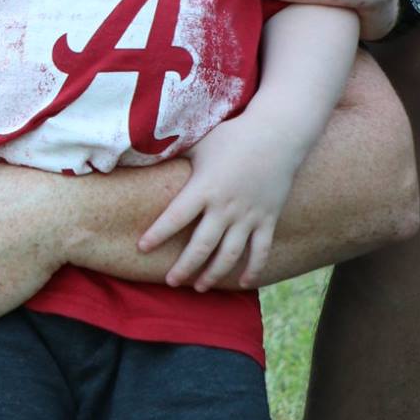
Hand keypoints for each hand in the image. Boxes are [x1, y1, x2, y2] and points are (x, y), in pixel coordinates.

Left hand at [139, 114, 297, 289]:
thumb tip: (142, 154)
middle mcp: (225, 207)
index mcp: (204, 187)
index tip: (141, 248)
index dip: (156, 235)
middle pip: (201, 247)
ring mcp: (249, 215)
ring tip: (200, 287)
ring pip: (229, 255)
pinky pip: (261, 251)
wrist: (278, 132)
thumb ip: (174, 155)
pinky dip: (254, 270)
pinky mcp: (268, 219)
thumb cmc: (233, 135)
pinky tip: (244, 283)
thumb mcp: (199, 143)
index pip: (174, 218)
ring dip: (213, 274)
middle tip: (171, 281)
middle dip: (184, 268)